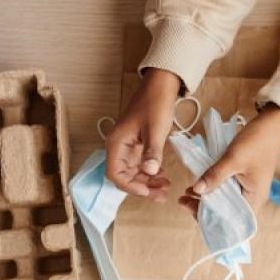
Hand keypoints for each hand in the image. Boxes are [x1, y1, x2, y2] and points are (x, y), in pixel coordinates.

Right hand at [106, 68, 180, 200]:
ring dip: (147, 182)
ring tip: (165, 187)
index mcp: (116, 143)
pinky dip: (150, 172)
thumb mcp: (155, 129)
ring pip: (133, 172)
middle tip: (161, 194)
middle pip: (124, 176)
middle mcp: (118, 146)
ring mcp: (128, 146)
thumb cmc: (155, 103)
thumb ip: (152, 152)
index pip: (115, 174)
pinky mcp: (137, 144)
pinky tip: (163, 175)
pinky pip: (140, 164)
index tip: (147, 191)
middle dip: (141, 187)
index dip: (129, 186)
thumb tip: (149, 172)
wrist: (161, 85)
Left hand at [179, 104, 279, 215]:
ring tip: (187, 193)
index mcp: (254, 199)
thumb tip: (196, 190)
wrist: (271, 125)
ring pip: (224, 203)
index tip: (191, 209)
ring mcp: (247, 190)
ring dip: (205, 200)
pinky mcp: (242, 182)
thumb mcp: (233, 158)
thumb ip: (215, 175)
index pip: (230, 221)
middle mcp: (252, 199)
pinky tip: (198, 186)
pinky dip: (212, 190)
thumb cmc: (257, 142)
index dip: (210, 219)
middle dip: (203, 210)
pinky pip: (226, 192)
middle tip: (184, 200)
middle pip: (225, 215)